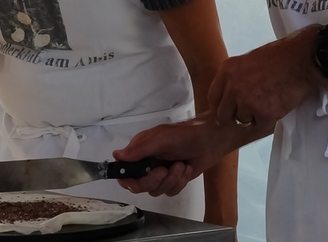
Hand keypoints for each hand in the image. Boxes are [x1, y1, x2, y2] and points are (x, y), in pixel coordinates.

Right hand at [112, 118, 232, 196]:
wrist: (211, 141)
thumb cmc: (185, 135)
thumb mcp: (161, 139)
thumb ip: (139, 150)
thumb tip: (116, 156)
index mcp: (140, 151)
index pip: (124, 171)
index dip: (128, 179)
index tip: (137, 179)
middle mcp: (147, 163)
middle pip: (139, 185)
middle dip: (153, 180)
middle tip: (164, 170)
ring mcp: (160, 173)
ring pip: (156, 190)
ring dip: (171, 180)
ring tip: (181, 165)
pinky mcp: (174, 180)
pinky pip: (170, 191)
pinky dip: (180, 182)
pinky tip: (186, 169)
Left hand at [208, 25, 323, 126]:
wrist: (301, 60)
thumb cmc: (280, 56)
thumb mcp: (249, 60)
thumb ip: (237, 76)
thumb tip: (233, 93)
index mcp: (227, 70)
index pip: (213, 96)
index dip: (219, 107)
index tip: (223, 112)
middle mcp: (232, 87)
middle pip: (223, 114)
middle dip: (233, 117)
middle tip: (245, 115)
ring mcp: (246, 102)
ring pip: (242, 120)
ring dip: (253, 117)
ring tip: (267, 104)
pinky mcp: (263, 113)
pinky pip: (259, 124)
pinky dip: (268, 120)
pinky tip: (276, 108)